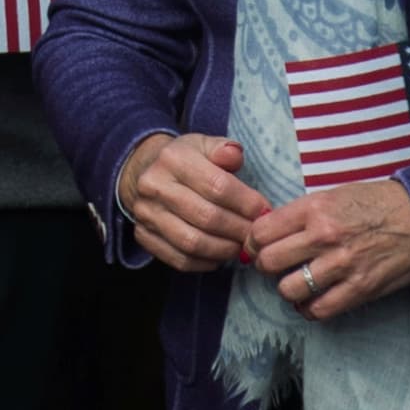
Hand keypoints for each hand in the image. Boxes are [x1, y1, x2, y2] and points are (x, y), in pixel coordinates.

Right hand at [117, 130, 269, 273]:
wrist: (144, 172)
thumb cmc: (186, 160)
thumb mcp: (204, 145)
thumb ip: (224, 149)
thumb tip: (236, 156)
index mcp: (173, 159)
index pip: (217, 186)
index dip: (246, 203)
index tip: (265, 211)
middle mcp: (154, 186)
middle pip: (206, 217)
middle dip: (239, 230)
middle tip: (257, 235)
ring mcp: (146, 214)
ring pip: (192, 243)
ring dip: (224, 250)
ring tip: (241, 247)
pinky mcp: (143, 236)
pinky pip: (179, 259)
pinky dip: (205, 263)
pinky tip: (220, 257)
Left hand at [245, 177, 409, 320]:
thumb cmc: (375, 203)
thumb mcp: (334, 194)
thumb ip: (302, 213)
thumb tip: (267, 230)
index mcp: (315, 208)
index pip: (262, 231)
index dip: (253, 241)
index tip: (257, 245)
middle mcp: (324, 236)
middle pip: (269, 262)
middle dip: (266, 266)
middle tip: (274, 265)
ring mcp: (342, 265)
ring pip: (289, 289)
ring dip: (287, 289)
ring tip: (295, 282)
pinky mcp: (359, 289)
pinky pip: (319, 310)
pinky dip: (309, 309)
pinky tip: (312, 300)